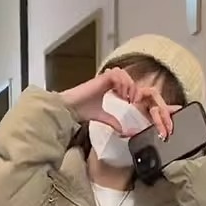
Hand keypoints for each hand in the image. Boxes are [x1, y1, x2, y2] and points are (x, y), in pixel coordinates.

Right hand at [61, 70, 178, 139]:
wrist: (72, 108)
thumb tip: (124, 132)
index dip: (133, 91)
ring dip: (129, 86)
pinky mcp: (102, 77)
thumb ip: (114, 122)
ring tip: (127, 99)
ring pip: (124, 74)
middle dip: (134, 89)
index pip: (127, 83)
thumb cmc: (83, 110)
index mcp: (109, 86)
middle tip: (134, 102)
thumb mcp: (104, 117)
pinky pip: (117, 74)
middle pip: (128, 77)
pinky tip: (121, 95)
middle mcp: (108, 80)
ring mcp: (105, 77)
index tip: (133, 103)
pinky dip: (122, 83)